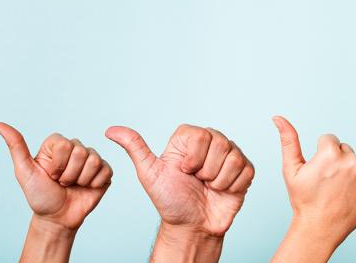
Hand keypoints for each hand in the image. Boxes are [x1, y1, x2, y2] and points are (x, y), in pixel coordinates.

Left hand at [0, 123, 112, 262]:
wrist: (58, 218)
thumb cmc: (40, 196)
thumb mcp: (24, 171)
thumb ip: (16, 146)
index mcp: (57, 145)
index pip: (64, 144)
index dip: (57, 164)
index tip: (50, 175)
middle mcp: (75, 148)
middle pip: (80, 152)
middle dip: (69, 174)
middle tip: (62, 182)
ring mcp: (91, 159)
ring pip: (94, 161)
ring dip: (81, 180)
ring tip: (74, 185)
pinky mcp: (105, 171)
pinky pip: (106, 170)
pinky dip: (94, 183)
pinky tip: (86, 187)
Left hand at [106, 124, 253, 261]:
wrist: (191, 225)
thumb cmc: (171, 200)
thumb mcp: (149, 173)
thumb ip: (135, 148)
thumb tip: (110, 130)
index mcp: (190, 138)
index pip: (199, 135)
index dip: (191, 158)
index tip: (183, 171)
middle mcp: (212, 141)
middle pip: (219, 143)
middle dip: (205, 170)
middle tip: (197, 180)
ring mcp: (231, 154)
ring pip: (232, 158)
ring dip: (217, 180)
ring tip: (209, 186)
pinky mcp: (246, 169)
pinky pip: (245, 171)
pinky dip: (231, 186)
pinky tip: (221, 190)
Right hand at [271, 116, 355, 262]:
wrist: (319, 229)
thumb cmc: (303, 199)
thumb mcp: (291, 168)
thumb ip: (288, 139)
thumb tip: (278, 117)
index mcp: (331, 152)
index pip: (329, 140)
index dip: (320, 155)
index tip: (318, 172)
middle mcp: (353, 161)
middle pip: (345, 149)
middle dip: (337, 161)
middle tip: (327, 182)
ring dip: (350, 172)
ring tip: (338, 190)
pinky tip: (350, 196)